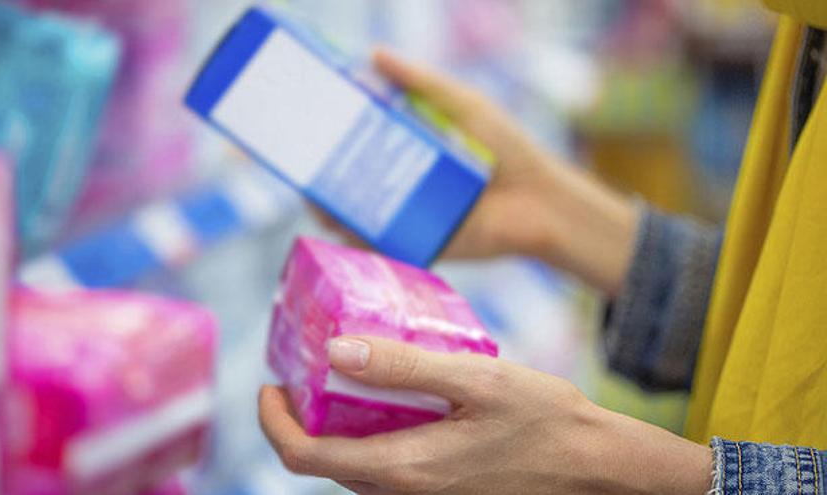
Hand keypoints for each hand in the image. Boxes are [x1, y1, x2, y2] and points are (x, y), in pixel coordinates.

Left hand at [259, 336, 711, 494]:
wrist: (596, 468)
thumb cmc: (545, 420)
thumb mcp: (476, 379)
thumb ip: (404, 368)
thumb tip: (336, 351)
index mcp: (405, 468)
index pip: (305, 457)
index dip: (274, 422)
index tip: (268, 385)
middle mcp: (406, 493)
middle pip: (323, 464)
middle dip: (299, 421)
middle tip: (302, 374)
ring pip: (353, 469)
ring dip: (332, 429)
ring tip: (339, 380)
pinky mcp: (442, 494)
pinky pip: (385, 470)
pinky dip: (367, 437)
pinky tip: (389, 402)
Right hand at [319, 50, 638, 295]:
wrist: (539, 203)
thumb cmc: (506, 149)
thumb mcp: (463, 105)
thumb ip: (421, 82)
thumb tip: (372, 54)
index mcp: (410, 144)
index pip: (360, 135)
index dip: (331, 130)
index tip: (305, 120)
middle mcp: (403, 178)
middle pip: (350, 175)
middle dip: (321, 171)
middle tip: (299, 163)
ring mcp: (407, 212)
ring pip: (356, 211)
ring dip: (329, 207)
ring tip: (313, 197)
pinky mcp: (416, 242)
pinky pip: (379, 243)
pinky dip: (355, 239)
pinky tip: (337, 229)